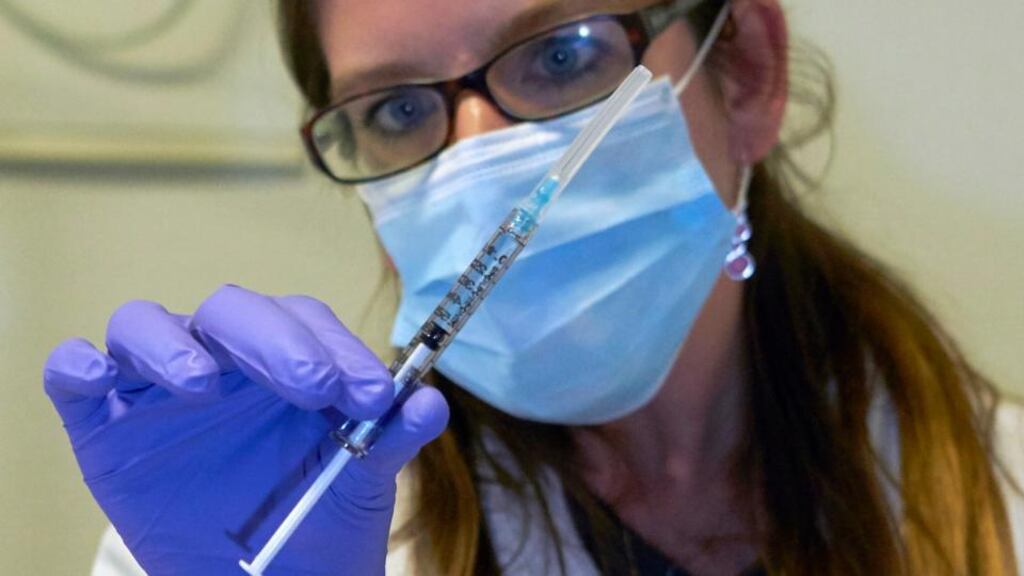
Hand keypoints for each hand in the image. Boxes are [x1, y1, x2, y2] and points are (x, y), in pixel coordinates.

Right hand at [43, 285, 447, 575]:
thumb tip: (430, 401)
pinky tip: (96, 377)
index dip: (337, 347)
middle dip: (274, 341)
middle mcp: (220, 359)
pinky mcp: (103, 423)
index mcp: (282, 359)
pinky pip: (72, 374)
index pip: (304, 322)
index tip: (373, 395)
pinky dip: (78, 365)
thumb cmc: (315, 517)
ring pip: (144, 323)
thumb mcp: (361, 479)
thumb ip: (392, 437)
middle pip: (232, 311)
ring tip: (202, 385)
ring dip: (170, 344)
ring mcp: (157, 385)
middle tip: (315, 390)